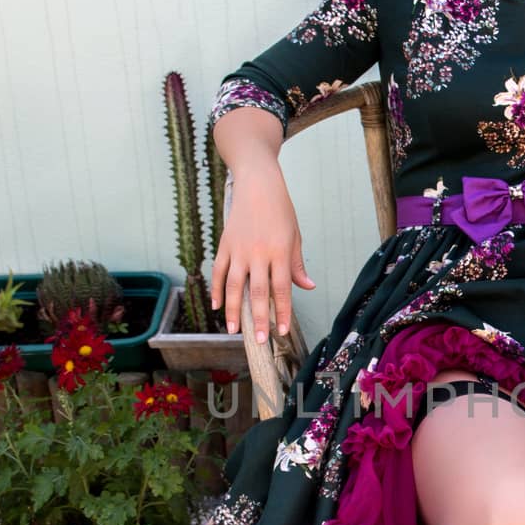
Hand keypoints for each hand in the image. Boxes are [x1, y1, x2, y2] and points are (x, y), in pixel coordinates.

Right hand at [209, 168, 315, 341]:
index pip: (282, 289)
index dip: (282, 312)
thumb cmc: (280, 210)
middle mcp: (259, 253)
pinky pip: (219, 271)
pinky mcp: (225, 244)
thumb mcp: (295, 236)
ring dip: (233, 310)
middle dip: (258, 318)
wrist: (257, 184)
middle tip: (259, 340)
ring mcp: (239, 250)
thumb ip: (297, 265)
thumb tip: (307, 287)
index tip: (281, 331)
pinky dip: (217, 289)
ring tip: (233, 330)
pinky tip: (217, 306)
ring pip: (234, 285)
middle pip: (257, 292)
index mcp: (280, 252)